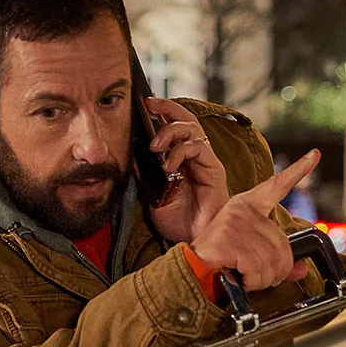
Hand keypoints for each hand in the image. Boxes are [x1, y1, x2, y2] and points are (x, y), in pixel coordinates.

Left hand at [143, 98, 229, 244]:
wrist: (194, 242)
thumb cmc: (178, 221)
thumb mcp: (153, 194)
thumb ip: (145, 173)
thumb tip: (131, 152)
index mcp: (182, 159)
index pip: (174, 126)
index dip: (162, 111)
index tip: (145, 103)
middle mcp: (196, 157)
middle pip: (186, 120)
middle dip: (167, 108)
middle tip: (149, 105)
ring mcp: (206, 162)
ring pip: (192, 130)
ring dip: (170, 132)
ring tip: (155, 147)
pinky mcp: (214, 171)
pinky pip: (199, 148)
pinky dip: (181, 151)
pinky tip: (168, 165)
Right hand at [190, 150, 321, 291]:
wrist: (190, 269)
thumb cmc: (219, 259)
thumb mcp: (252, 256)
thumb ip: (277, 260)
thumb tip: (301, 270)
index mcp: (247, 206)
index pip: (277, 185)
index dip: (299, 169)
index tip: (314, 155)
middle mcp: (242, 209)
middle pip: (283, 246)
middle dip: (275, 270)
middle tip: (257, 275)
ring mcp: (235, 222)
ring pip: (272, 261)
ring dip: (262, 278)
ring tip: (245, 277)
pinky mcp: (228, 238)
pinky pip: (257, 268)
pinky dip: (252, 281)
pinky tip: (239, 277)